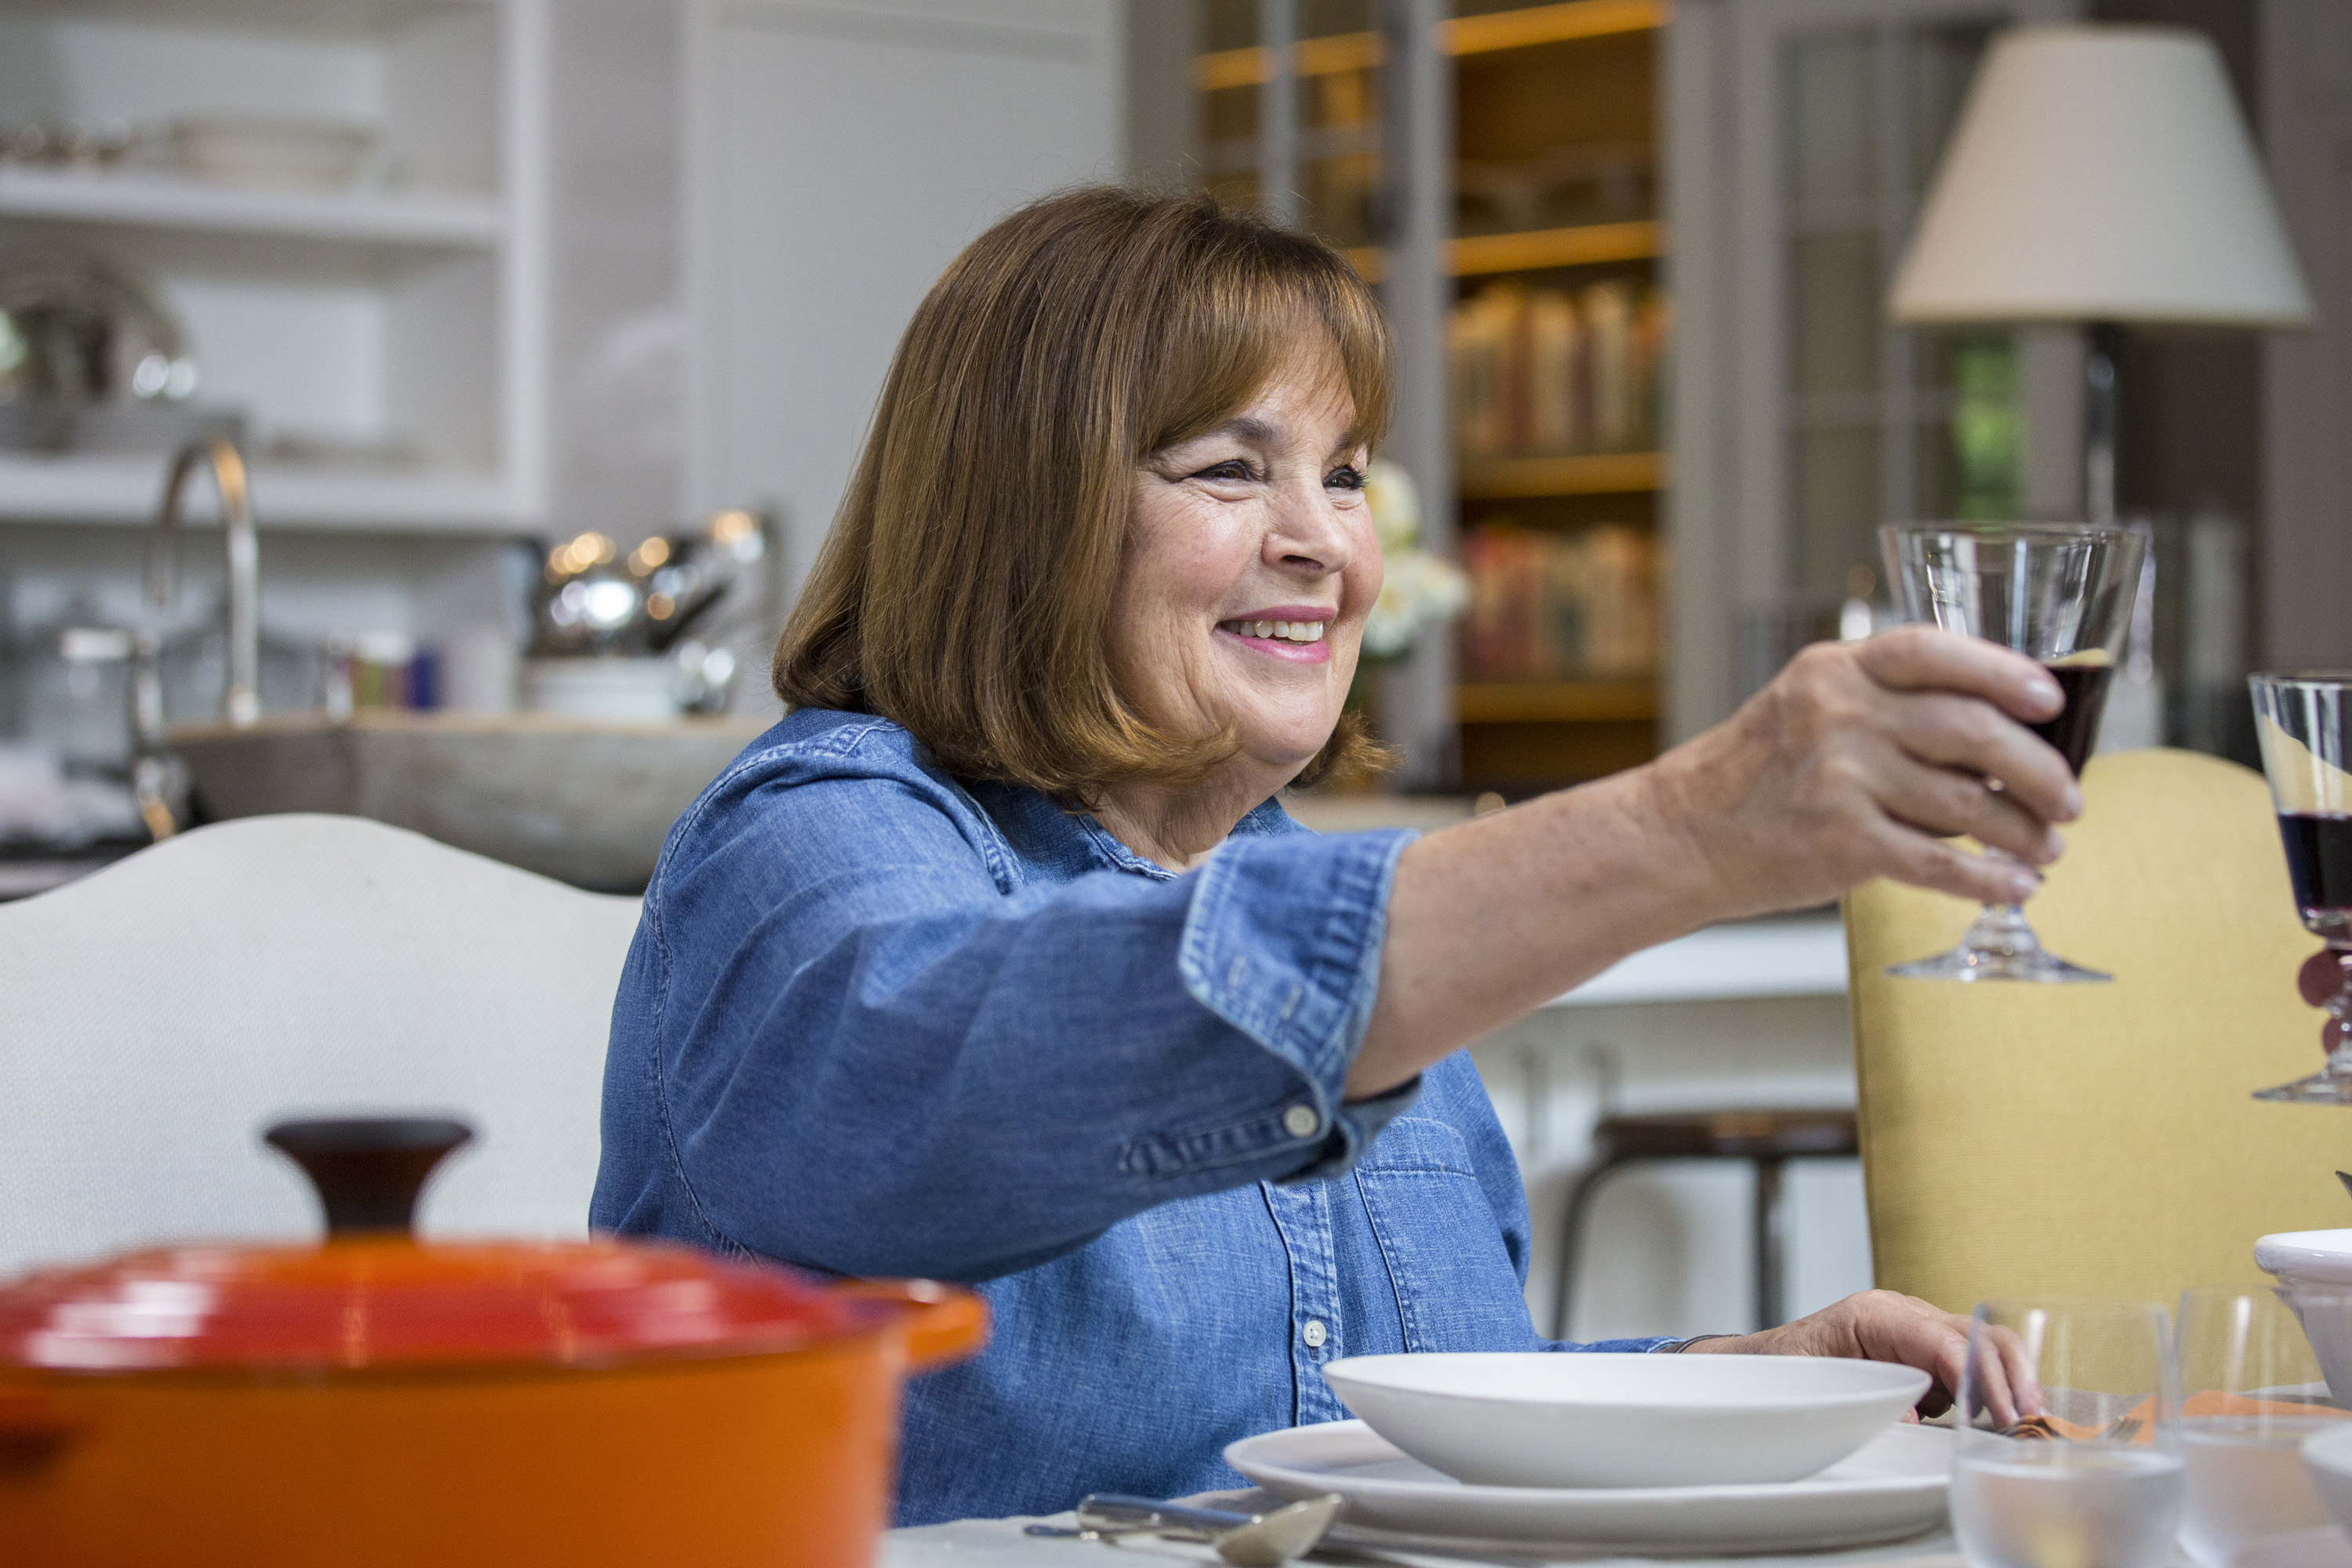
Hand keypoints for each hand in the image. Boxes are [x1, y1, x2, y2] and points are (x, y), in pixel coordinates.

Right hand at [1642, 627, 2082, 914]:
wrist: (1681, 835)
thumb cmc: (1756, 776)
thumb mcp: (1807, 707)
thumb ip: (1886, 705)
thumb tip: (2003, 736)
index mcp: (1836, 672)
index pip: (1934, 651)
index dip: (2003, 671)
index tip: (2051, 701)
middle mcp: (1838, 716)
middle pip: (1971, 729)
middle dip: (2038, 768)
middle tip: (2068, 798)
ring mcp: (1839, 779)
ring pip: (1966, 803)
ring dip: (2023, 832)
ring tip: (2047, 848)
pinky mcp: (1839, 843)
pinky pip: (1938, 862)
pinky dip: (1988, 879)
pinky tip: (2014, 886)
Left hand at [1683, 1288, 2043, 1423]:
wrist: (1765, 1363)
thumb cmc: (1785, 1369)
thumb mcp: (1815, 1383)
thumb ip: (1864, 1396)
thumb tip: (1914, 1416)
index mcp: (1874, 1315)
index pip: (1941, 1339)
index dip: (1976, 1374)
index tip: (2002, 1412)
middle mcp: (1903, 1314)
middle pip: (1977, 1333)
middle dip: (2009, 1374)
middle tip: (2029, 1419)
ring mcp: (1918, 1328)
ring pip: (1983, 1342)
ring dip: (2010, 1379)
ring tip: (2026, 1419)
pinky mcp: (1926, 1349)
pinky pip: (1971, 1359)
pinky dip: (1994, 1385)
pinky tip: (1999, 1415)